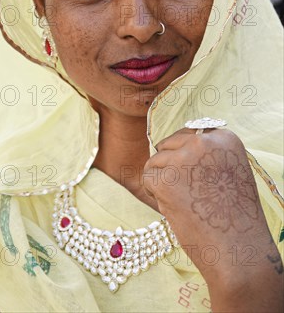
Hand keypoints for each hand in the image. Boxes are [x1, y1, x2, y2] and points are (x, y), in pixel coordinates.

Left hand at [143, 127, 282, 311]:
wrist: (237, 250)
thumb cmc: (232, 215)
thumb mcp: (230, 171)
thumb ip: (207, 154)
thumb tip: (171, 145)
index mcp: (224, 138)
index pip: (190, 134)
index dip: (186, 156)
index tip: (196, 178)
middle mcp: (203, 142)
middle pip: (169, 144)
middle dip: (172, 167)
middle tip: (188, 193)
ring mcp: (183, 158)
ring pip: (155, 161)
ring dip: (162, 181)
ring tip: (183, 202)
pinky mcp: (165, 179)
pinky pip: (147, 177)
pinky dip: (153, 193)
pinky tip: (172, 207)